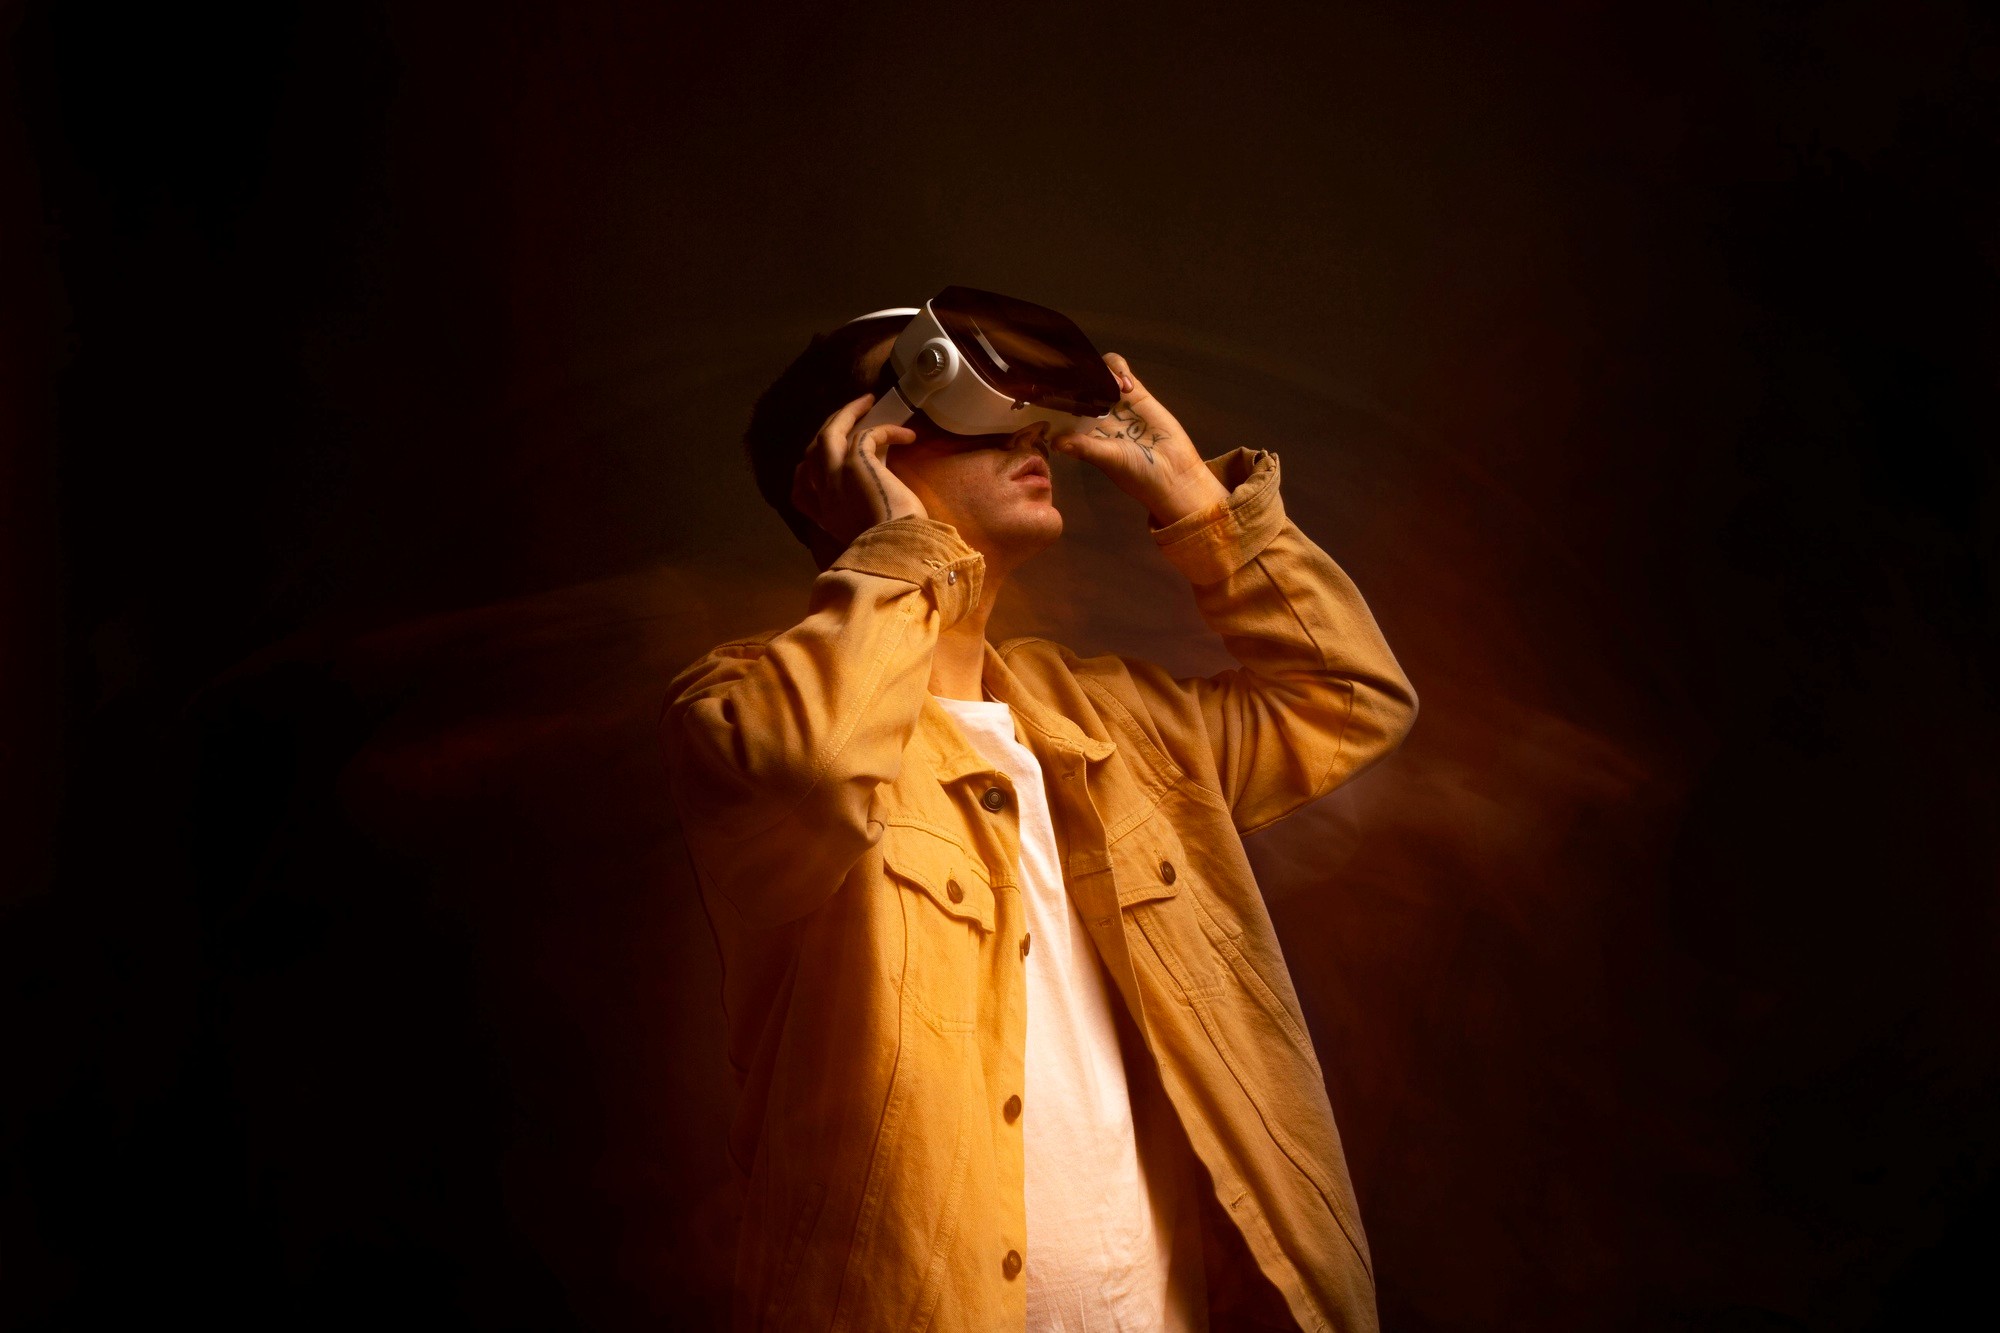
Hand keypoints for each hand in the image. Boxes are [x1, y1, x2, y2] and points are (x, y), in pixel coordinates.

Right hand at [791, 393, 927, 547]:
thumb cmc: (892, 548)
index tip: (825, 462)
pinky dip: (887, 429)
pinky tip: (908, 435)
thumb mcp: (867, 532)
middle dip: (830, 430)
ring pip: (830, 431)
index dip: (809, 469)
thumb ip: (861, 515)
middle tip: (849, 417)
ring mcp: (833, 476)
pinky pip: (867, 433)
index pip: (800, 488)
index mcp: (822, 516)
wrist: (897, 553)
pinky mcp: (854, 463)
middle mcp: (821, 494)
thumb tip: (879, 491)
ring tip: (867, 402)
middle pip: (813, 451)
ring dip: (848, 413)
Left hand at [1052, 354, 1229, 526]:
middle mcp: (1093, 415)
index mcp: (1080, 432)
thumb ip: (1085, 447)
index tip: (1051, 389)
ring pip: (1095, 373)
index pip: (1059, 408)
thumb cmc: (1137, 473)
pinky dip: (1118, 368)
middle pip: (1074, 385)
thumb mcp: (1109, 460)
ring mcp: (1113, 402)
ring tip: (1113, 387)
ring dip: (1097, 371)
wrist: (1174, 473)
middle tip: (1083, 382)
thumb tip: (1055, 442)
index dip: (1053, 396)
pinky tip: (1126, 386)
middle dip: (1074, 377)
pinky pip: (1118, 369)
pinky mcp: (1135, 393)